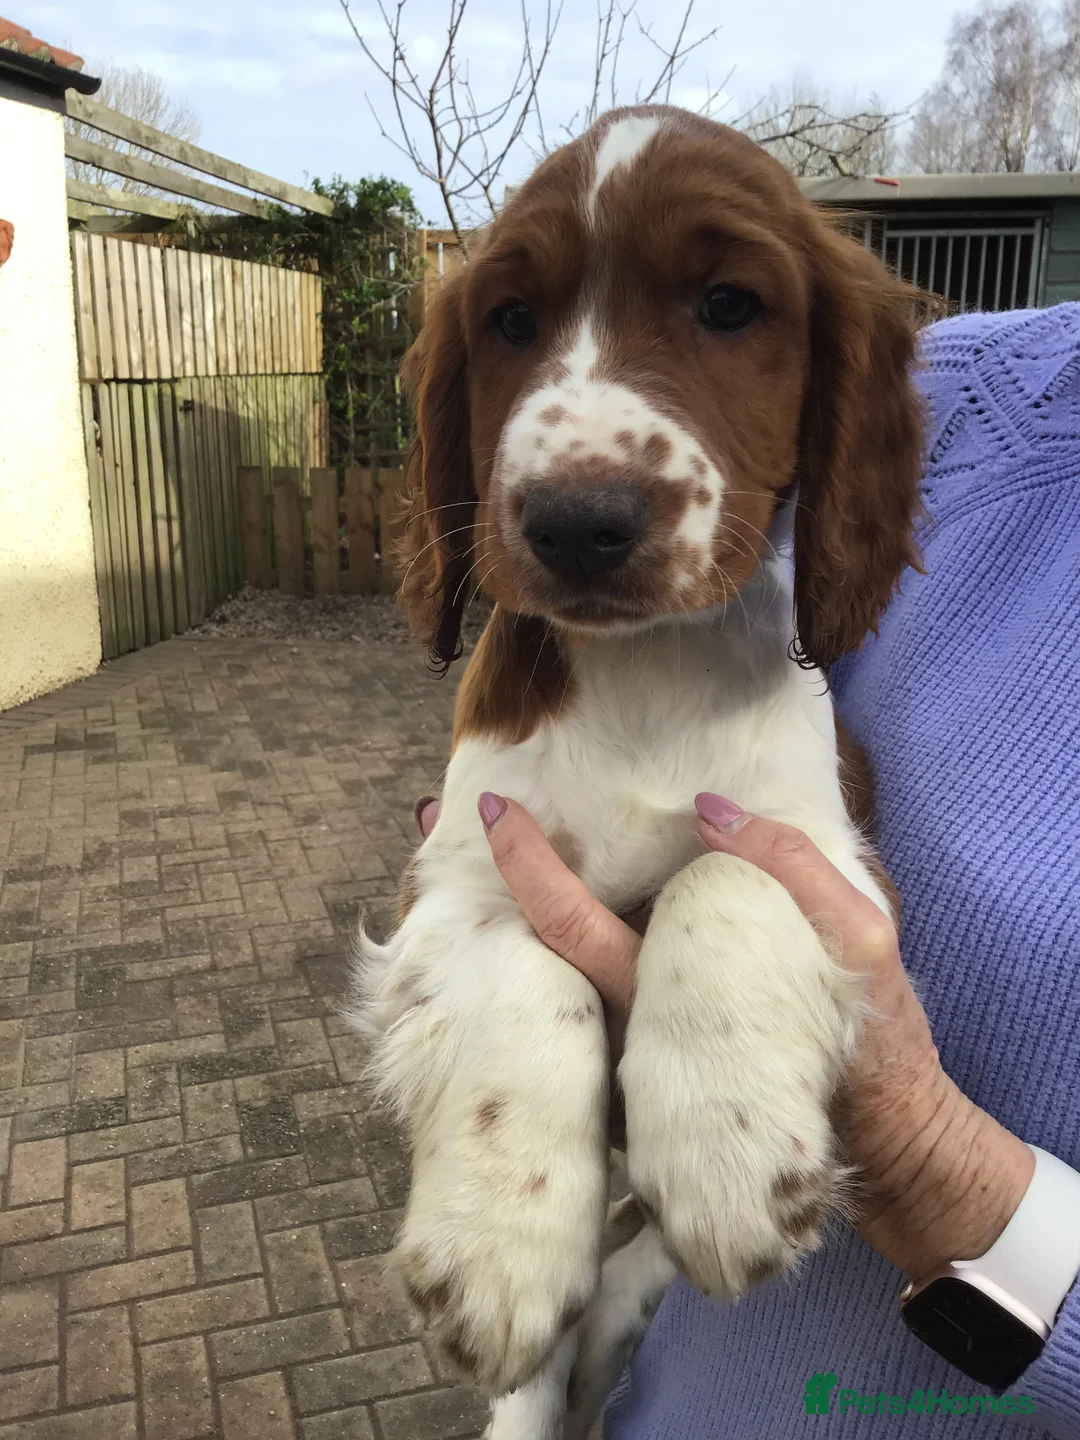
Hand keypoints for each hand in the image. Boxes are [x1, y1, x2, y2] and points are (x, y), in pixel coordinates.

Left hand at [415, 792, 1033, 1279]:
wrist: (883, 1138)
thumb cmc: (869, 1039)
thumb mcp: (861, 941)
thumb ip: (791, 868)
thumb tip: (712, 812)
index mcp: (660, 1004)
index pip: (571, 924)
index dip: (528, 864)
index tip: (496, 808)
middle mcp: (626, 1036)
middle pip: (544, 946)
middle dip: (501, 876)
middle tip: (452, 811)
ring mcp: (632, 1056)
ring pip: (559, 973)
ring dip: (517, 907)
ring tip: (473, 837)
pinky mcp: (648, 1064)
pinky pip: (591, 991)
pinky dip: (556, 940)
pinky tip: (547, 890)